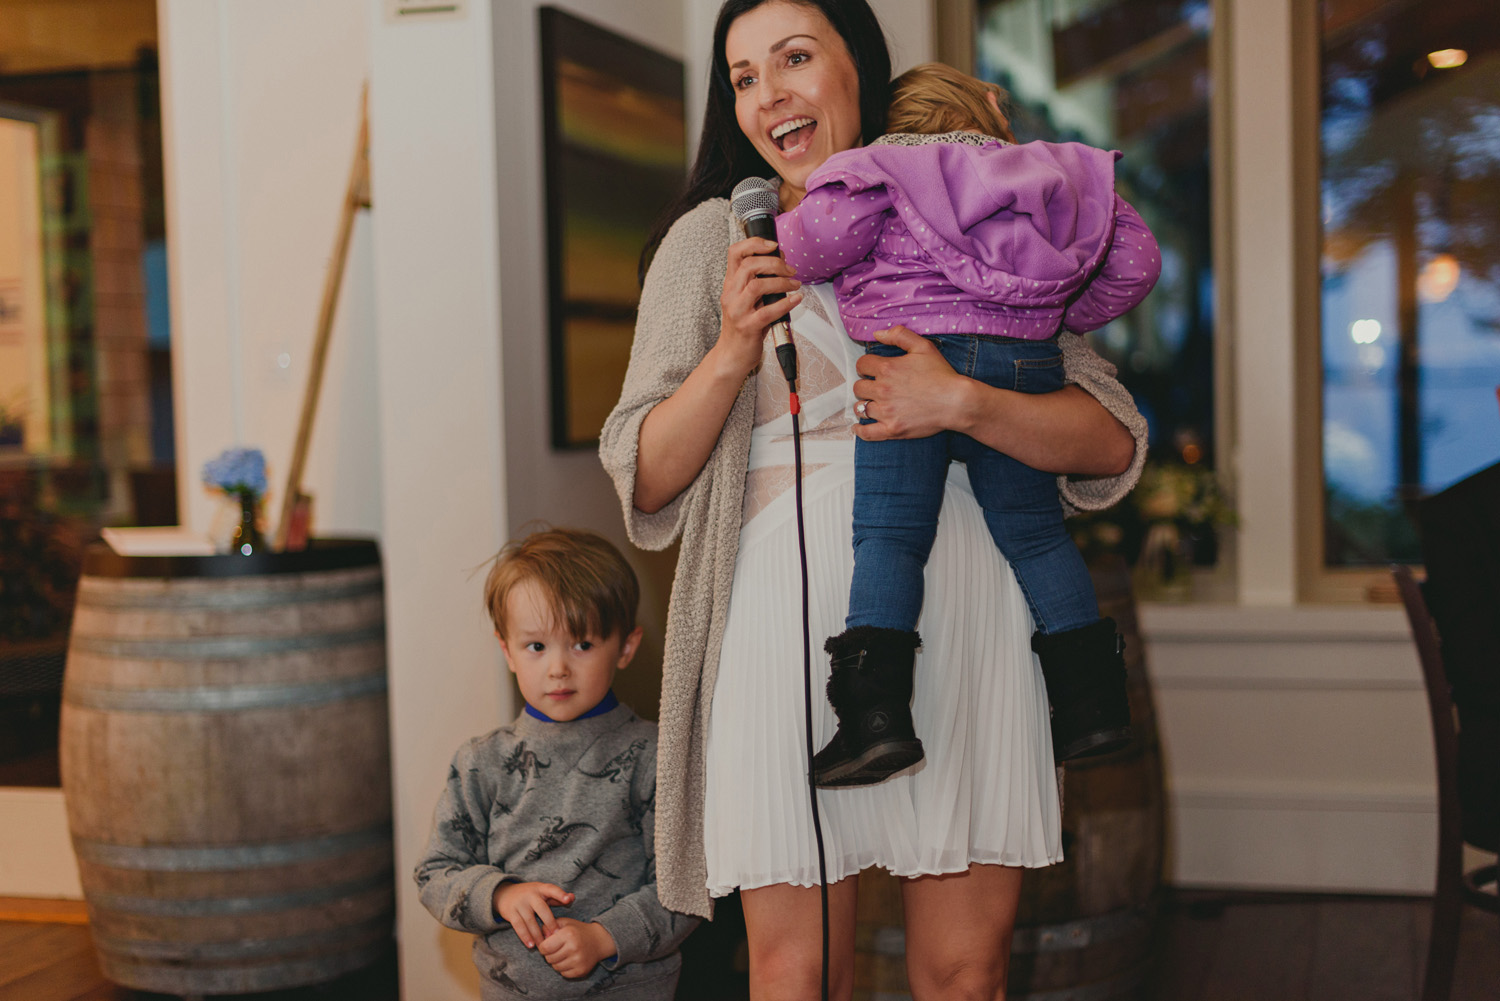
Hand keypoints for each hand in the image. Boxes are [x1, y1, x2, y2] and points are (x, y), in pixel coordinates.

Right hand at [493, 881, 573, 949]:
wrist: (505, 894)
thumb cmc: (531, 896)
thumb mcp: (543, 892)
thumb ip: (558, 897)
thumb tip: (572, 898)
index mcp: (541, 888)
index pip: (552, 889)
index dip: (560, 894)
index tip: (568, 900)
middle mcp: (530, 895)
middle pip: (542, 908)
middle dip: (550, 922)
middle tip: (556, 935)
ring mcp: (520, 903)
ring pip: (530, 920)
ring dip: (537, 934)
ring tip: (544, 945)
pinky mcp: (511, 912)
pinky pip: (518, 926)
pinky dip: (525, 936)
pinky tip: (531, 945)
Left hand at [539, 918, 616, 978]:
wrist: (599, 941)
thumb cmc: (578, 931)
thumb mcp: (564, 923)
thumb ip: (549, 926)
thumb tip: (539, 936)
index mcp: (568, 934)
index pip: (544, 948)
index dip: (543, 947)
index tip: (547, 945)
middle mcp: (573, 947)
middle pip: (549, 959)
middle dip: (549, 954)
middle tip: (556, 949)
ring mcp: (578, 960)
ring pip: (556, 967)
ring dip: (557, 962)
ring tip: (563, 954)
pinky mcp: (581, 970)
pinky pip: (564, 974)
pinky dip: (564, 969)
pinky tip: (570, 960)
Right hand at [716, 236, 800, 376]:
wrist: (731, 356)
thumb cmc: (743, 327)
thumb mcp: (746, 300)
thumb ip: (759, 282)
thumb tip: (781, 262)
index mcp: (730, 284)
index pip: (735, 253)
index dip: (754, 243)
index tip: (773, 245)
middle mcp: (731, 295)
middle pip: (749, 265)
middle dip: (774, 262)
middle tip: (790, 269)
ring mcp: (738, 311)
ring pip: (757, 285)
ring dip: (781, 281)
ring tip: (794, 284)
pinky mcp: (748, 327)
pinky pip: (768, 311)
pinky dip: (786, 303)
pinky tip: (796, 299)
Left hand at [853, 326, 973, 440]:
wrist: (956, 401)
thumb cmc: (942, 374)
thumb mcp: (923, 347)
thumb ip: (899, 335)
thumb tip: (877, 333)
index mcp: (887, 368)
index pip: (861, 365)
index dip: (866, 366)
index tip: (872, 370)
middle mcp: (883, 390)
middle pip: (859, 387)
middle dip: (866, 385)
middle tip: (876, 387)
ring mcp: (886, 411)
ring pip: (860, 408)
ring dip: (865, 404)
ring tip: (873, 403)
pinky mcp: (892, 429)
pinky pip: (866, 433)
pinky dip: (860, 430)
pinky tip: (860, 425)